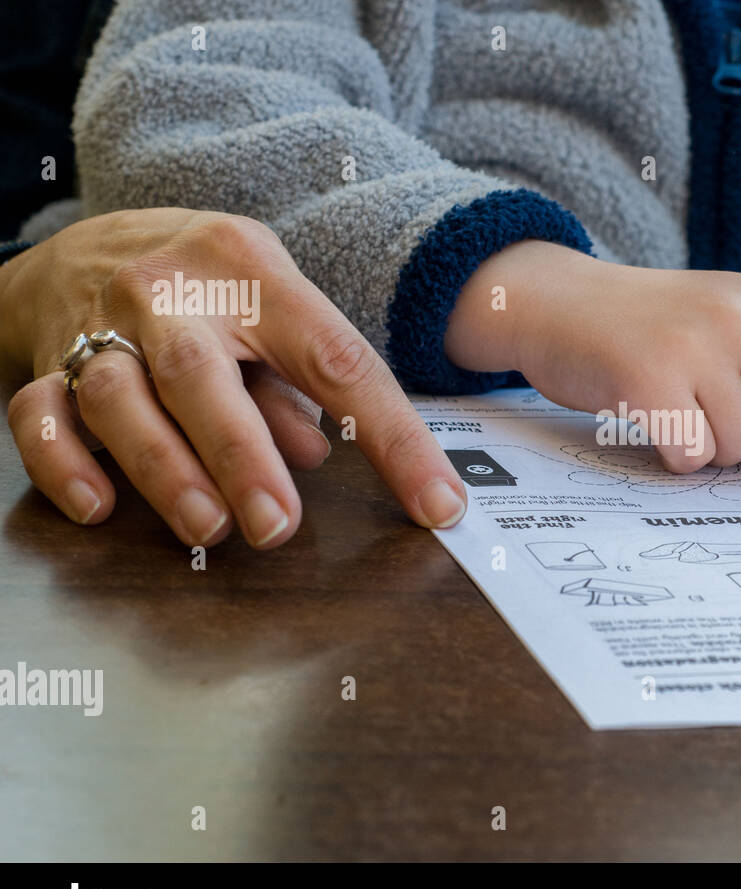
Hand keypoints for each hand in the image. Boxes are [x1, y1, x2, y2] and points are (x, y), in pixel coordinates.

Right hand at [0, 209, 466, 547]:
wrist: (82, 245)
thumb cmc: (205, 290)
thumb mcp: (269, 308)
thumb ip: (295, 381)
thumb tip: (318, 456)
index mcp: (252, 269)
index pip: (337, 360)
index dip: (394, 438)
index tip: (436, 504)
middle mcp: (171, 289)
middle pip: (203, 374)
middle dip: (243, 456)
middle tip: (280, 528)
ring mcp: (98, 323)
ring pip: (119, 398)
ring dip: (164, 469)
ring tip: (209, 528)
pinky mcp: (44, 360)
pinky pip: (40, 415)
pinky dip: (64, 463)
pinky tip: (99, 507)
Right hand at [445, 241, 740, 479]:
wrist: (556, 304)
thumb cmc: (644, 331)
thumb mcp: (720, 336)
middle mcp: (736, 317)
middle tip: (727, 441)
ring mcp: (693, 345)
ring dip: (715, 454)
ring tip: (682, 420)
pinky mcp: (649, 379)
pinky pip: (693, 456)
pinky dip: (677, 457)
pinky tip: (653, 426)